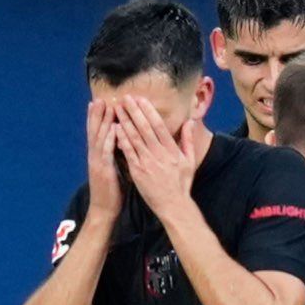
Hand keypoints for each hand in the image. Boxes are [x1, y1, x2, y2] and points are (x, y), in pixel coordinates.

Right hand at [85, 98, 123, 219]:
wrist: (104, 210)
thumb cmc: (112, 191)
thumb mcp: (114, 170)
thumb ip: (117, 156)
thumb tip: (125, 145)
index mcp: (98, 156)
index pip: (97, 133)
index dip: (97, 118)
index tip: (101, 102)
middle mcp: (95, 156)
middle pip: (94, 131)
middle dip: (97, 114)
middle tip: (100, 98)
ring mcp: (97, 162)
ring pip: (99, 137)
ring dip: (102, 121)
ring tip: (105, 105)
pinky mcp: (103, 170)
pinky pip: (106, 152)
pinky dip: (109, 139)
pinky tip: (114, 128)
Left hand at [114, 97, 201, 221]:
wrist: (174, 206)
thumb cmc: (182, 185)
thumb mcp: (190, 161)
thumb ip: (188, 140)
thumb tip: (189, 122)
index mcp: (172, 150)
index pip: (158, 125)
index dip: (148, 110)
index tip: (140, 99)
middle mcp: (159, 154)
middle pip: (144, 127)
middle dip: (134, 111)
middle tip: (125, 98)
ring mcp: (147, 162)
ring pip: (134, 137)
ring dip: (125, 121)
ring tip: (117, 109)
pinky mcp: (138, 172)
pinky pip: (128, 152)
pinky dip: (122, 139)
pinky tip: (115, 129)